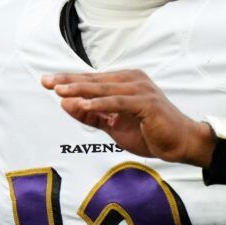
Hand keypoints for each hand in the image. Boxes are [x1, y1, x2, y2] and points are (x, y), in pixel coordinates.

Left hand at [44, 70, 214, 163]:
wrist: (180, 144)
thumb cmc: (150, 134)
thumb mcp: (114, 126)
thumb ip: (91, 115)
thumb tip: (65, 104)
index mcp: (124, 82)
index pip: (92, 81)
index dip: (69, 80)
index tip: (47, 82)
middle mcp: (132, 80)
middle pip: (94, 80)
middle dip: (69, 81)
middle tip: (46, 81)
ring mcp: (141, 90)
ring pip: (104, 89)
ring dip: (81, 90)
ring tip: (59, 91)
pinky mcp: (147, 103)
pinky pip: (119, 102)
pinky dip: (101, 104)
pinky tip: (84, 105)